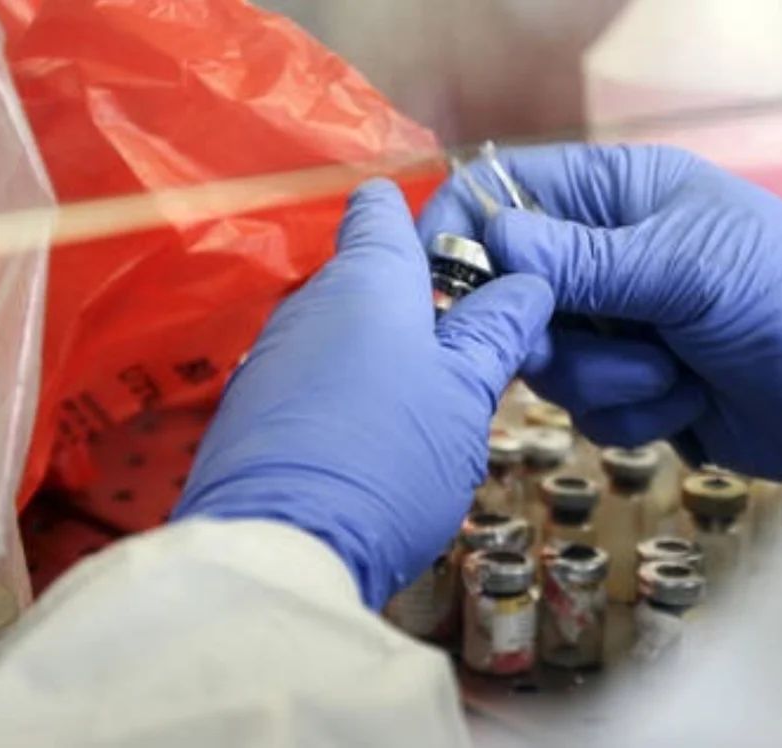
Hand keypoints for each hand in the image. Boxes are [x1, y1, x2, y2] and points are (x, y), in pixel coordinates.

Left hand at [173, 180, 553, 608]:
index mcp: (368, 277)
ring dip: (387, 354)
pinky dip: (347, 393)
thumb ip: (495, 333)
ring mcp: (275, 353)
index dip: (427, 221)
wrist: (281, 550)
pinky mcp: (252, 407)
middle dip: (422, 305)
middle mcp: (312, 300)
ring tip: (429, 410)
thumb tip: (529, 283)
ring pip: (345, 332)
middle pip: (371, 275)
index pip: (382, 206)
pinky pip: (313, 378)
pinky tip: (374, 444)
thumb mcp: (465, 396)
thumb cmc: (390, 456)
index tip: (470, 262)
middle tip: (473, 355)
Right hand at [418, 145, 781, 480]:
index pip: (509, 192)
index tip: (449, 286)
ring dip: (611, 381)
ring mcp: (623, 327)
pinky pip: (587, 410)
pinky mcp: (638, 389)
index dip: (467, 231)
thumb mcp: (685, 268)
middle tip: (616, 339)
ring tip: (678, 369)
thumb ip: (582, 259)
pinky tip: (691, 402)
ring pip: (549, 364)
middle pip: (516, 296)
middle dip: (559, 336)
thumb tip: (491, 236)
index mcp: (621, 196)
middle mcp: (610, 257)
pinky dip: (636, 414)